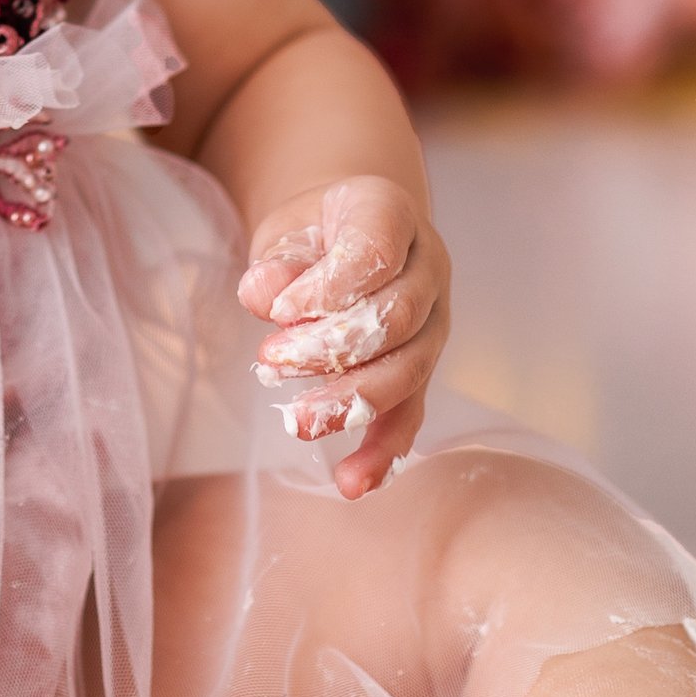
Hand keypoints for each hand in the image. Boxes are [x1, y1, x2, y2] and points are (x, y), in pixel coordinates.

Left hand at [238, 175, 448, 501]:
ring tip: (298, 422)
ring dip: (353, 401)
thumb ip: (277, 260)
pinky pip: (411, 414)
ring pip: (409, 370)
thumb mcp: (286, 230)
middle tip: (270, 363)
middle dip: (333, 348)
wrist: (345, 238)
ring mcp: (433, 323)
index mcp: (392, 215)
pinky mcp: (421, 370)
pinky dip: (384, 451)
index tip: (279, 312)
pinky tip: (353, 482)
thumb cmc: (314, 233)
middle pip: (398, 317)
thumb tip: (262, 294)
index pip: (376, 250)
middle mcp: (427, 269)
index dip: (330, 286)